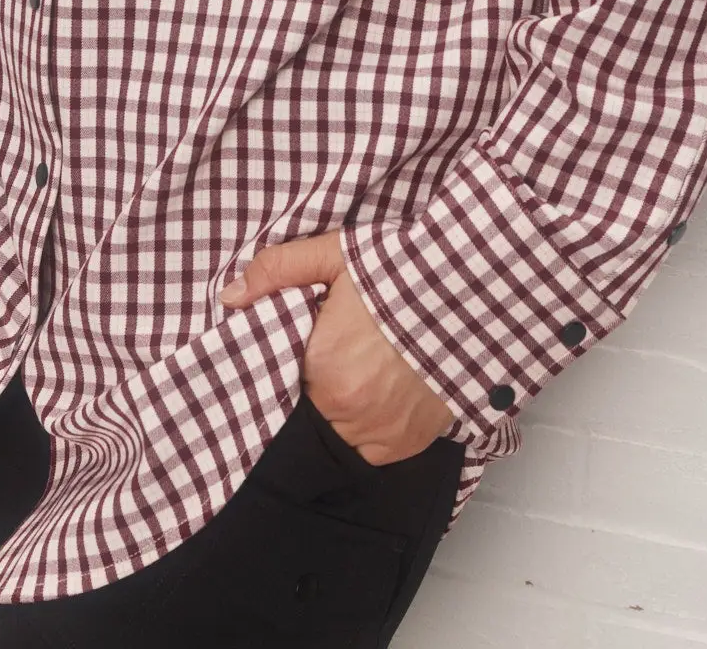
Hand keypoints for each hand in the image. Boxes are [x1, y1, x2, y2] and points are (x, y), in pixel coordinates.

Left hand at [220, 228, 454, 464]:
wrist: (475, 291)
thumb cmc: (403, 272)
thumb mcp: (335, 256)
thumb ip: (279, 271)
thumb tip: (230, 297)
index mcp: (323, 369)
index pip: (280, 385)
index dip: (286, 371)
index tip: (297, 357)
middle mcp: (348, 412)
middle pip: (310, 416)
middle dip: (313, 394)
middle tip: (330, 364)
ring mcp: (381, 434)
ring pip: (340, 439)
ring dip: (340, 417)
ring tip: (354, 383)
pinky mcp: (410, 444)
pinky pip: (374, 451)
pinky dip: (370, 430)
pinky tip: (379, 398)